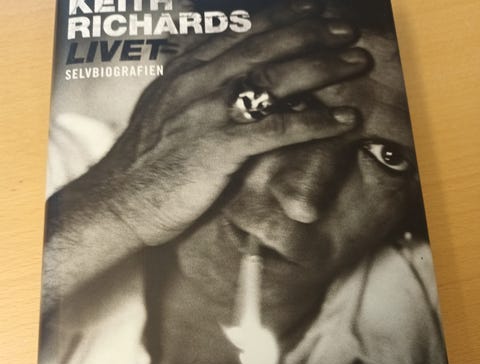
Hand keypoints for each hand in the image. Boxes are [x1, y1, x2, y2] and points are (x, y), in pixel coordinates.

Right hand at [43, 1, 370, 312]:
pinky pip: (277, 129)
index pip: (239, 34)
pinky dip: (316, 123)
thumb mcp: (161, 115)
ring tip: (358, 61)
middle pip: (264, 47)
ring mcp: (208, 112)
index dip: (280, 22)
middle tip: (347, 29)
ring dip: (323, 67)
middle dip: (311, 33)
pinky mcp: (217, 147)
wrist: (116, 202)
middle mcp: (198, 82)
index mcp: (184, 73)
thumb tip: (217, 87)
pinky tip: (345, 121)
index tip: (311, 15)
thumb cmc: (141, 166)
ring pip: (275, 79)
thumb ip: (188, 94)